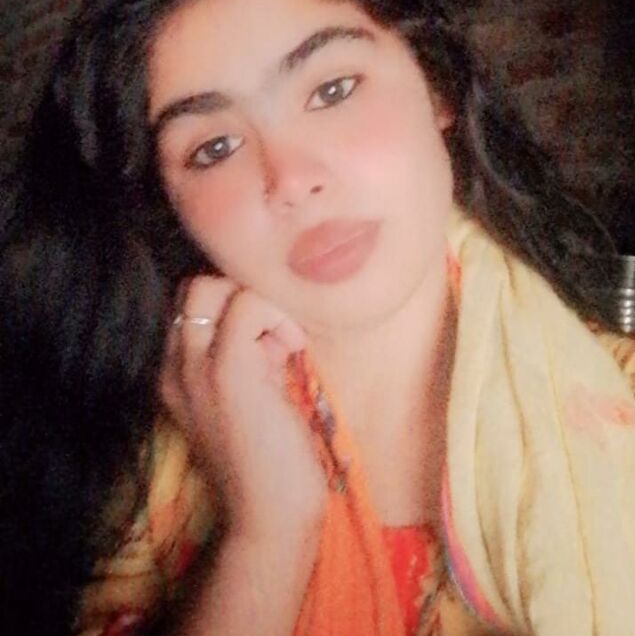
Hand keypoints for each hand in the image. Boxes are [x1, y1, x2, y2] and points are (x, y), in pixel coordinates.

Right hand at [161, 277, 327, 541]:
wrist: (270, 516)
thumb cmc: (267, 459)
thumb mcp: (245, 396)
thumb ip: (244, 356)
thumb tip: (265, 324)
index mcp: (172, 375)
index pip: (188, 307)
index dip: (229, 310)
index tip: (263, 346)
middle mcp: (172, 368)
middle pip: (192, 288)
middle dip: (239, 297)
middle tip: (271, 340)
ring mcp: (195, 368)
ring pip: (210, 287)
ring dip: (258, 306)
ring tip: (281, 349)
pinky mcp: (228, 371)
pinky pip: (248, 304)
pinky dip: (277, 316)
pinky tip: (292, 351)